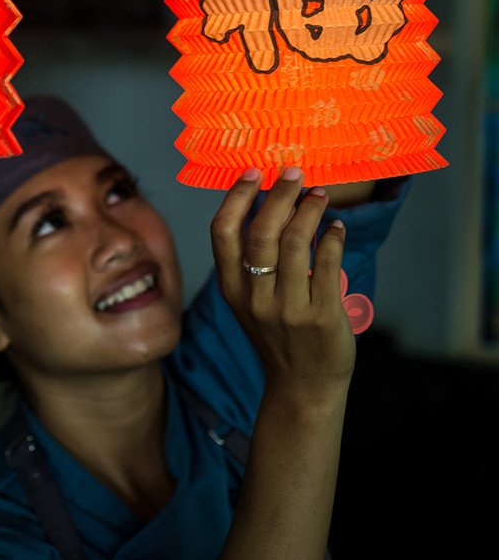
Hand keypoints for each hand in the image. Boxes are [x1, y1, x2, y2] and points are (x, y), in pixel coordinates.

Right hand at [210, 167, 354, 403]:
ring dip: (310, 209)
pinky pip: (328, 263)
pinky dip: (333, 237)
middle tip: (295, 172)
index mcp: (232, 288)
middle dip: (279, 194)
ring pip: (296, 242)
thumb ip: (250, 259)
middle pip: (261, 231)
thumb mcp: (249, 300)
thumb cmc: (277, 334)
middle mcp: (255, 297)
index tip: (253, 171)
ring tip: (320, 194)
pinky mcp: (321, 316)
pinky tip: (336, 227)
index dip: (236, 196)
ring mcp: (288, 308)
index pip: (223, 232)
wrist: (302, 387)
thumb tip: (267, 200)